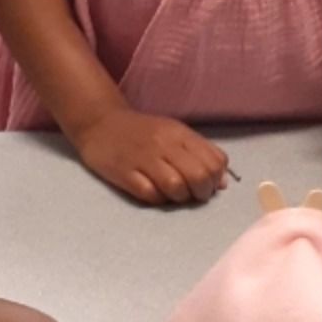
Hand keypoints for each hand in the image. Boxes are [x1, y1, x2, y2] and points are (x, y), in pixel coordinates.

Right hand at [73, 108, 229, 205]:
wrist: (99, 122)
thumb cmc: (141, 131)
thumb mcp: (173, 133)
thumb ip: (199, 153)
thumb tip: (222, 183)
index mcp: (179, 133)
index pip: (215, 161)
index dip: (216, 178)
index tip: (207, 183)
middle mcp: (164, 144)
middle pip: (199, 176)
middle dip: (202, 192)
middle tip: (192, 193)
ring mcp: (143, 158)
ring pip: (176, 186)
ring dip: (179, 197)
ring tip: (173, 194)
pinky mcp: (124, 172)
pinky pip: (150, 194)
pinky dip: (157, 198)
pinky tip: (153, 192)